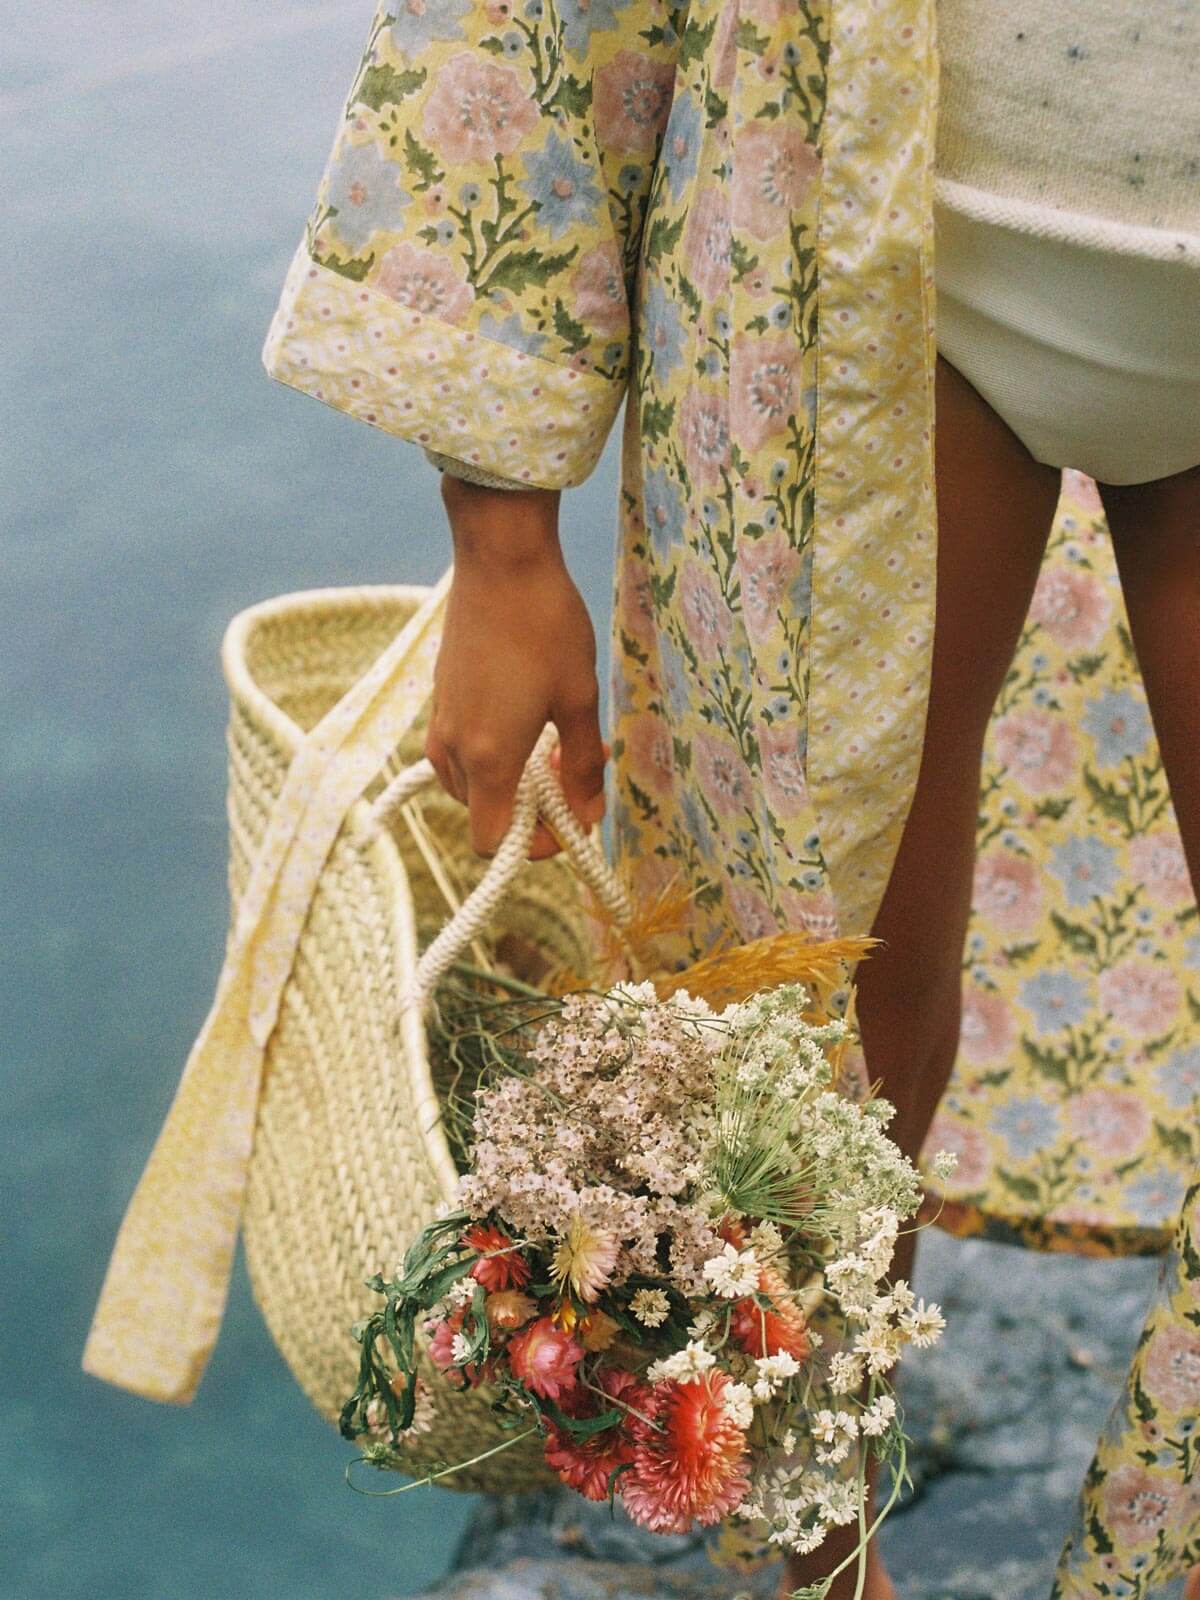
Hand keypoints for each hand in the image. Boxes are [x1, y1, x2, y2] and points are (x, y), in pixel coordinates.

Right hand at [425, 477, 607, 858]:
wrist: (499, 559)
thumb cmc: (545, 626)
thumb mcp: (580, 698)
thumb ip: (584, 765)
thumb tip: (589, 814)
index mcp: (487, 757)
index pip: (492, 842)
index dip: (533, 848)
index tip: (569, 821)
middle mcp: (453, 747)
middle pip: (482, 814)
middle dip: (529, 810)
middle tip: (573, 774)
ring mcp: (441, 720)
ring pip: (470, 783)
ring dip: (511, 781)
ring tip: (554, 745)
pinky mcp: (441, 696)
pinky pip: (461, 750)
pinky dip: (493, 753)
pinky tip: (529, 716)